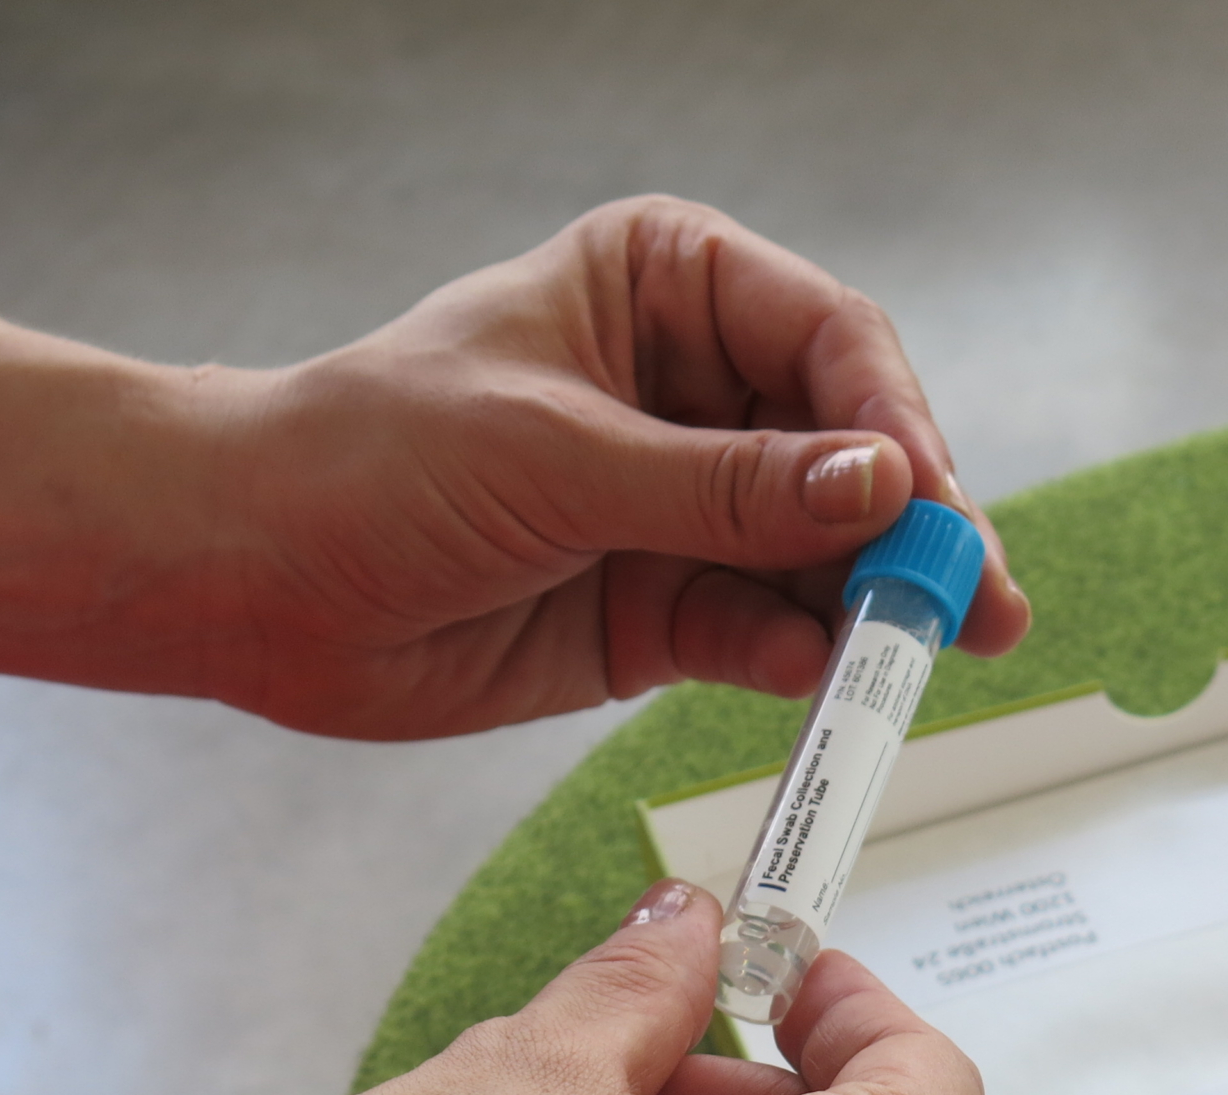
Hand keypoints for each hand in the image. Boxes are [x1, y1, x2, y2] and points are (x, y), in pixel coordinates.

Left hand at [185, 195, 1031, 737]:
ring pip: (818, 553)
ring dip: (870, 606)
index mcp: (666, 286)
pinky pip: (760, 630)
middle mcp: (693, 390)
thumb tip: (882, 490)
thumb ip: (727, 488)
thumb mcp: (559, 457)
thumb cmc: (370, 460)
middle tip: (976, 602)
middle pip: (850, 453)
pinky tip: (817, 675)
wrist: (251, 580)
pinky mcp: (664, 607)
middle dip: (912, 527)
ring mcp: (684, 505)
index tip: (927, 504)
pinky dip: (794, 656)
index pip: (827, 341)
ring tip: (923, 656)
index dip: (893, 423)